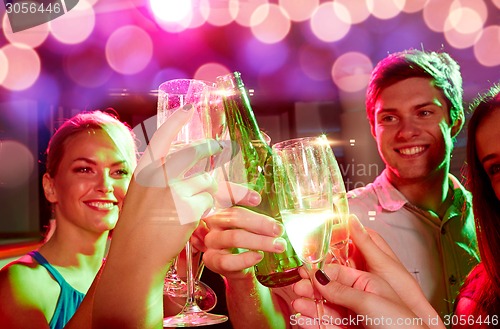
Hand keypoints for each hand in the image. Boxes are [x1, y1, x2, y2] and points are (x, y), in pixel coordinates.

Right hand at [92, 105, 221, 327]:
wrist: (135, 255)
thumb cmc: (137, 228)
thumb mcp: (141, 194)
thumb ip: (160, 177)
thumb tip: (189, 166)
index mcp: (145, 168)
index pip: (164, 136)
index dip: (177, 122)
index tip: (189, 110)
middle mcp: (160, 172)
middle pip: (197, 154)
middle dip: (214, 152)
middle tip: (225, 148)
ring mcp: (176, 187)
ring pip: (209, 179)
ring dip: (218, 190)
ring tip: (229, 200)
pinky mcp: (191, 205)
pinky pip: (210, 200)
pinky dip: (210, 208)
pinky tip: (199, 218)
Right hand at [202, 183, 287, 280]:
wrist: (235, 263)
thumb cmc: (242, 238)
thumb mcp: (248, 223)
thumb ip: (255, 215)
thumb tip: (272, 218)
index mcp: (220, 206)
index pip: (224, 194)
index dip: (238, 194)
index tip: (257, 199)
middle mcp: (212, 221)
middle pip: (233, 217)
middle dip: (259, 223)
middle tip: (278, 229)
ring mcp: (211, 241)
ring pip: (233, 237)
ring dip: (259, 241)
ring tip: (277, 245)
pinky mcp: (212, 260)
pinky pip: (227, 260)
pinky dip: (245, 258)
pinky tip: (258, 256)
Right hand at [292, 265, 426, 328]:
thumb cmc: (402, 325)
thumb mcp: (370, 300)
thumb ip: (342, 289)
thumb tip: (321, 276)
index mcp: (369, 283)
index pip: (339, 272)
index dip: (321, 271)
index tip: (304, 271)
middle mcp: (360, 299)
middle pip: (330, 291)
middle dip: (312, 290)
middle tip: (297, 288)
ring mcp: (354, 317)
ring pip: (326, 309)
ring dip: (311, 306)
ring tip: (297, 305)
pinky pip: (328, 326)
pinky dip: (314, 323)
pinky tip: (304, 320)